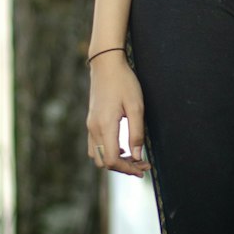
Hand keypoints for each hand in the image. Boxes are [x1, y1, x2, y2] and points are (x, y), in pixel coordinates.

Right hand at [86, 58, 149, 177]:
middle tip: (142, 165)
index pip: (112, 160)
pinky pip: (95, 146)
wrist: (106, 64)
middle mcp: (94, 129)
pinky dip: (108, 152)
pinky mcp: (91, 122)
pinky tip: (122, 147)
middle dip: (122, 168)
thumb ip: (137, 133)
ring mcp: (90, 126)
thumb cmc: (124, 82)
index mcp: (105, 126)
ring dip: (114, 161)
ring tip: (133, 158)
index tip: (143, 169)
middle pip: (104, 162)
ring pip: (98, 156)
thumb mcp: (136, 107)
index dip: (128, 169)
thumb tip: (137, 157)